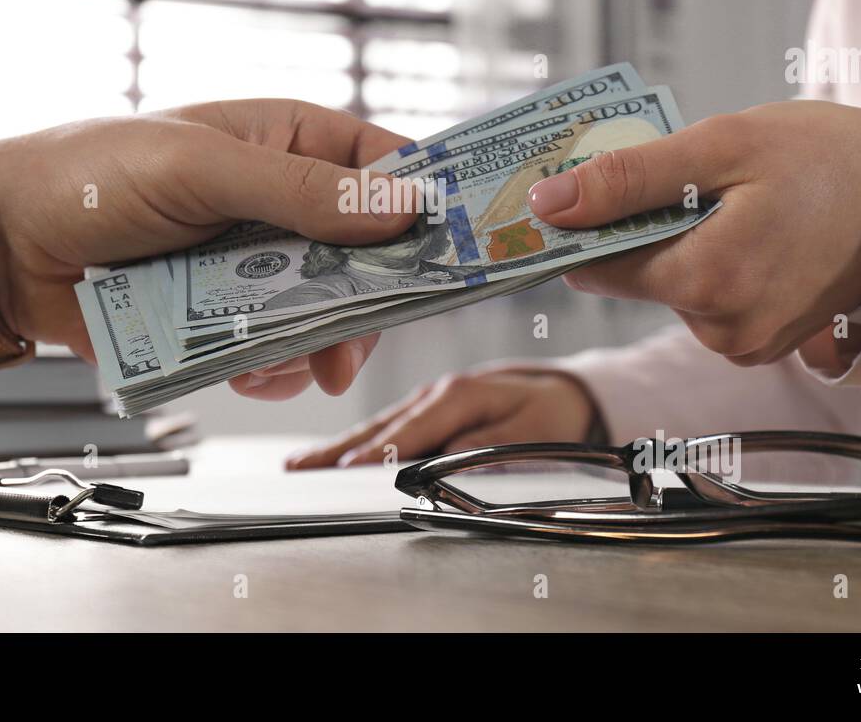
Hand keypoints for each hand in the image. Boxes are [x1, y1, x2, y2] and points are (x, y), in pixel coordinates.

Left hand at [0, 100, 417, 396]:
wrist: (3, 245)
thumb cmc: (93, 174)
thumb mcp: (200, 168)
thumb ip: (299, 190)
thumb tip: (399, 206)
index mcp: (289, 142)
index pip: (386, 167)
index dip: (425, 208)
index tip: (456, 254)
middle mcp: (283, 202)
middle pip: (367, 255)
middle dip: (367, 302)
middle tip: (354, 346)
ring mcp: (255, 261)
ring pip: (327, 311)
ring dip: (318, 345)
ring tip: (289, 367)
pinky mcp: (226, 312)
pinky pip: (279, 348)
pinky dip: (274, 369)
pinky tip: (250, 375)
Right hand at [285, 366, 598, 468]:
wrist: (562, 390)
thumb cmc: (550, 413)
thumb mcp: (532, 432)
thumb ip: (489, 448)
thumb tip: (444, 462)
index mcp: (459, 396)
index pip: (411, 429)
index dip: (380, 452)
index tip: (350, 471)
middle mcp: (435, 394)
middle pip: (380, 427)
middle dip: (338, 450)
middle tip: (299, 470)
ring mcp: (426, 399)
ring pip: (375, 426)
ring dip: (336, 447)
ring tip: (298, 466)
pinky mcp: (424, 409)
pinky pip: (383, 427)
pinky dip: (354, 441)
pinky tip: (326, 456)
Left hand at [527, 100, 860, 365]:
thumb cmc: (822, 159)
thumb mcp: (719, 147)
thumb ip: (628, 180)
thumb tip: (549, 205)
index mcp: (707, 284)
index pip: (597, 267)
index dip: (582, 225)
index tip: (580, 189)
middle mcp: (722, 331)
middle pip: (633, 277)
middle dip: (637, 227)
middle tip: (679, 179)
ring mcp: (744, 345)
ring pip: (668, 289)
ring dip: (677, 243)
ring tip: (727, 202)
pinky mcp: (760, 344)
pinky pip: (704, 302)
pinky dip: (708, 263)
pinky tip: (742, 230)